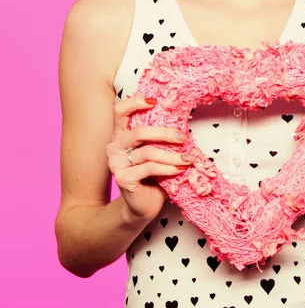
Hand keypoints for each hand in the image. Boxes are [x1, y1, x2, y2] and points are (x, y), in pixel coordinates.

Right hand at [106, 96, 195, 223]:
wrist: (143, 205)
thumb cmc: (152, 174)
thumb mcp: (154, 150)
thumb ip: (158, 137)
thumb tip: (180, 120)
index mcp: (120, 135)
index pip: (120, 111)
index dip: (135, 103)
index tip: (155, 102)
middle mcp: (114, 146)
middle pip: (139, 132)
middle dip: (165, 133)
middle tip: (183, 137)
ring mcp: (116, 163)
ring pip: (148, 152)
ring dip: (172, 155)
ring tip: (187, 158)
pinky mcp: (122, 178)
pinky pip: (149, 168)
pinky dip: (168, 168)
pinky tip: (179, 169)